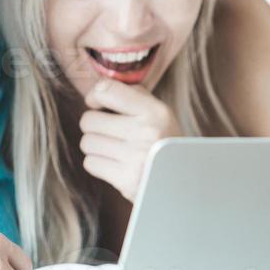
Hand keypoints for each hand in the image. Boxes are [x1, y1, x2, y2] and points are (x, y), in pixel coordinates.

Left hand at [78, 79, 181, 200]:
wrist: (183, 182)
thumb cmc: (164, 143)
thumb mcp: (161, 114)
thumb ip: (134, 95)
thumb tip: (100, 87)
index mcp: (155, 112)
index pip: (106, 91)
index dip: (94, 95)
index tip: (96, 103)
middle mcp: (146, 132)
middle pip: (89, 120)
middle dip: (94, 126)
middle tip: (109, 132)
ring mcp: (136, 158)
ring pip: (87, 143)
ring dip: (95, 146)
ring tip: (114, 149)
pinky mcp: (126, 180)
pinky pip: (90, 164)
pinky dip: (98, 164)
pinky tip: (115, 164)